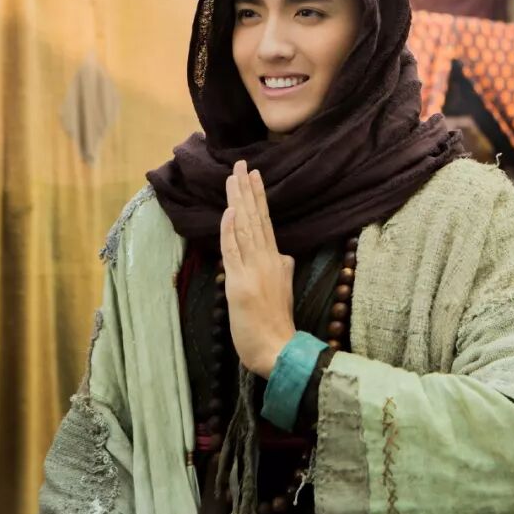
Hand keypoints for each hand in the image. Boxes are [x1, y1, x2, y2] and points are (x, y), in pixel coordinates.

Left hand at [220, 160, 295, 377]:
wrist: (278, 349)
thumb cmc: (277, 325)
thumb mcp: (283, 290)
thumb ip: (282, 270)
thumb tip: (282, 256)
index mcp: (277, 261)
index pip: (265, 222)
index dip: (258, 198)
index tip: (254, 175)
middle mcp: (267, 260)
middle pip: (255, 218)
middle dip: (247, 190)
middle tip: (241, 164)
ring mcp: (254, 270)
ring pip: (245, 228)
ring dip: (238, 201)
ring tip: (234, 177)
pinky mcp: (240, 283)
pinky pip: (234, 251)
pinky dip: (231, 230)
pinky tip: (231, 211)